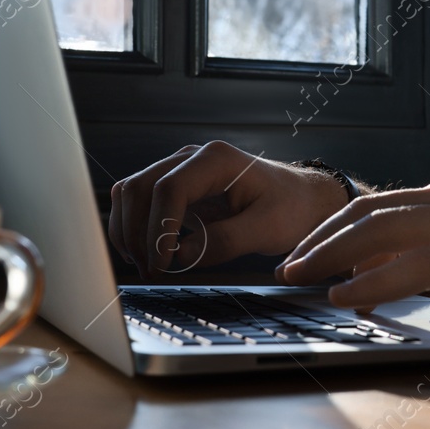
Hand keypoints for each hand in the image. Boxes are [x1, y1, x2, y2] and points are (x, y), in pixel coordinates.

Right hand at [106, 141, 350, 275]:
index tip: (161, 265)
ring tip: (147, 266)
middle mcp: (192, 157)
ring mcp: (180, 167)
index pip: (169, 188)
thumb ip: (224, 242)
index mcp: (216, 160)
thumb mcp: (267, 230)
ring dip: (129, 230)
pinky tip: (146, 252)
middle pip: (141, 187)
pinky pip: (139, 199)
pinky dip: (133, 225)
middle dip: (137, 233)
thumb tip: (178, 256)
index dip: (158, 229)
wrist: (300, 199)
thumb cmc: (290, 209)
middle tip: (151, 271)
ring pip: (132, 191)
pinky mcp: (175, 184)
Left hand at [275, 171, 429, 309]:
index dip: (341, 226)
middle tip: (286, 264)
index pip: (384, 203)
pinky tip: (344, 295)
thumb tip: (418, 261)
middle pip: (368, 210)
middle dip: (321, 237)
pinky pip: (408, 265)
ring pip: (377, 231)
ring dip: (329, 255)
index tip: (312, 249)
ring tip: (297, 277)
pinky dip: (369, 281)